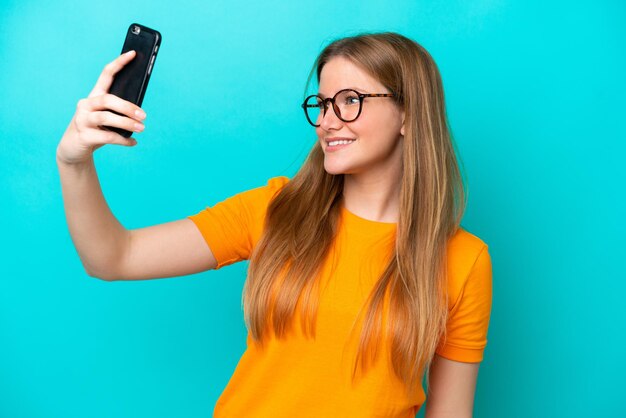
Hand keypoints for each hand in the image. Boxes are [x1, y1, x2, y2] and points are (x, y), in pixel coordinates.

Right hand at [56, 50, 146, 164]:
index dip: (119, 63)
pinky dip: (123, 140)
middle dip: (127, 107)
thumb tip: (140, 113)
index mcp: (94, 96)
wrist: (73, 149)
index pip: (106, 74)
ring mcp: (82, 120)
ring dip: (126, 123)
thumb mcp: (107, 118)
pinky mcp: (83, 136)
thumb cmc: (96, 130)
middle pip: (107, 100)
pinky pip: (107, 137)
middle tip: (144, 115)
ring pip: (106, 118)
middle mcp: (86, 104)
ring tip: (141, 128)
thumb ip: (119, 112)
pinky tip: (133, 142)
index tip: (133, 54)